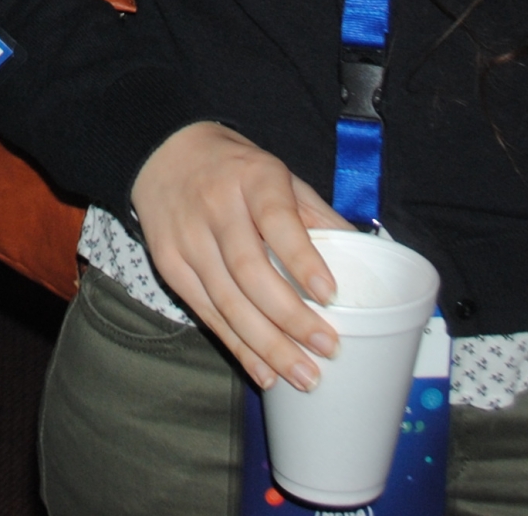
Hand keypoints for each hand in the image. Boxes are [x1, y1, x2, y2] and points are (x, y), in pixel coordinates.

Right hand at [129, 121, 356, 389]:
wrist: (162, 153)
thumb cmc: (235, 169)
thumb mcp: (278, 174)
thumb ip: (315, 215)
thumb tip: (364, 255)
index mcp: (252, 178)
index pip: (277, 221)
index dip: (302, 259)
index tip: (330, 294)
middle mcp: (216, 208)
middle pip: (250, 271)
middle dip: (290, 317)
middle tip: (326, 349)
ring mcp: (188, 239)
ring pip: (227, 301)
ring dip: (267, 345)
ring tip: (303, 374)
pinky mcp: (169, 264)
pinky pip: (206, 314)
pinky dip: (237, 346)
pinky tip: (264, 371)